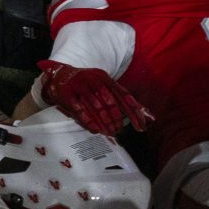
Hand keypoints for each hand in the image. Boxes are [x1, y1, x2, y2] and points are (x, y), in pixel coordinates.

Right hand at [34, 61, 154, 137]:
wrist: (58, 75)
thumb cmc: (88, 85)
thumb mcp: (106, 87)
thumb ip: (125, 101)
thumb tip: (150, 118)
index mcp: (105, 78)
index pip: (124, 96)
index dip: (134, 112)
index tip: (140, 127)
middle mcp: (94, 80)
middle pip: (110, 102)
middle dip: (116, 119)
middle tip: (118, 130)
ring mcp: (80, 86)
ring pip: (96, 107)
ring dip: (104, 122)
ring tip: (109, 132)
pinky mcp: (68, 94)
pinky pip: (80, 110)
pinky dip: (89, 121)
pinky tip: (95, 130)